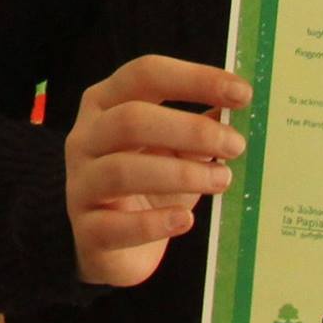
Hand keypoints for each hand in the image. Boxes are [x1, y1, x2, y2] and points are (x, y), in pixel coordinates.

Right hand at [65, 55, 249, 289]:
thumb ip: (200, 128)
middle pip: (132, 119)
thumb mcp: (176, 151)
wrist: (114, 248)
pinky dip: (154, 223)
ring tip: (222, 180)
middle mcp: (85, 136)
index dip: (195, 79)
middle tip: (236, 144)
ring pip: (122, 170)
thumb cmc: (149, 186)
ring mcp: (79, 184)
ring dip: (180, 174)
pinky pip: (116, 226)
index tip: (242, 93)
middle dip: (190, 130)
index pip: (146, 74)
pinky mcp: (85, 231)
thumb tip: (239, 106)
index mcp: (106, 101)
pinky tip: (185, 220)